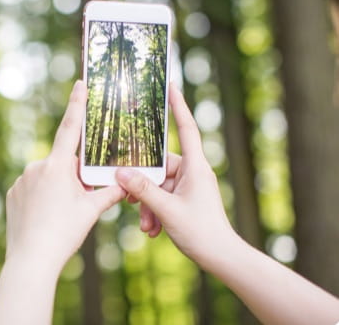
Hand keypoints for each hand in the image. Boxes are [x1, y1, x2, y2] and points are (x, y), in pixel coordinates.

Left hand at [5, 80, 125, 270]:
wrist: (31, 259)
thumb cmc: (64, 233)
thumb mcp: (91, 211)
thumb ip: (109, 192)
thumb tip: (125, 183)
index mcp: (57, 166)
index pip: (70, 129)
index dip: (76, 105)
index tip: (79, 83)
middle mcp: (36, 167)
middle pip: (63, 163)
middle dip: (73, 177)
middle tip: (79, 201)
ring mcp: (21, 180)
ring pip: (47, 177)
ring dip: (57, 188)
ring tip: (59, 215)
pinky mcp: (12, 194)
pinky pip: (31, 188)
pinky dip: (40, 198)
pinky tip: (44, 217)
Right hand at [115, 84, 238, 266]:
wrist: (222, 257)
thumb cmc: (202, 232)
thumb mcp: (167, 210)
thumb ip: (143, 190)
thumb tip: (121, 173)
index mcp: (195, 167)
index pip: (186, 128)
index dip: (178, 106)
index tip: (171, 86)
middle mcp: (192, 173)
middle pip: (159, 167)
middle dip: (143, 187)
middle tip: (130, 203)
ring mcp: (189, 187)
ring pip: (158, 186)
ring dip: (148, 205)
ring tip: (147, 225)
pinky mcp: (185, 200)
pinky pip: (163, 198)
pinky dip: (155, 212)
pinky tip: (152, 230)